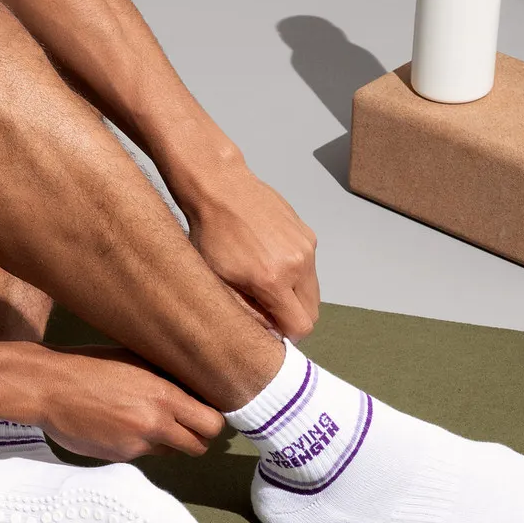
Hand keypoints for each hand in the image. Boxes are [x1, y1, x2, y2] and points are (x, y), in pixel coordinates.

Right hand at [39, 345, 223, 461]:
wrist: (48, 387)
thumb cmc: (90, 365)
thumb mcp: (136, 360)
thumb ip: (167, 378)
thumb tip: (195, 387)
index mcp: (163, 398)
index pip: (212, 425)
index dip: (213, 422)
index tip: (206, 414)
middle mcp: (153, 426)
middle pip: (198, 447)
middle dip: (197, 437)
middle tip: (188, 424)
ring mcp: (134, 446)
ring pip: (169, 452)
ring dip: (166, 441)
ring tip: (145, 418)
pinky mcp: (117, 458)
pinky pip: (141, 453)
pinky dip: (137, 443)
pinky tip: (118, 423)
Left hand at [179, 155, 319, 342]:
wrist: (220, 187)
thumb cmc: (210, 235)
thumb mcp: (217, 281)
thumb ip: (247, 312)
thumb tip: (269, 333)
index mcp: (273, 279)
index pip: (301, 327)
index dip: (286, 335)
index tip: (271, 330)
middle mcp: (297, 263)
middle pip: (312, 312)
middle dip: (292, 318)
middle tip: (267, 309)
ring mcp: (306, 246)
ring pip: (313, 291)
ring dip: (295, 296)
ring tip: (265, 282)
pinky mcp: (307, 234)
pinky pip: (310, 268)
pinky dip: (295, 274)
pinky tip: (269, 260)